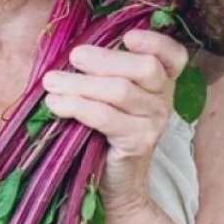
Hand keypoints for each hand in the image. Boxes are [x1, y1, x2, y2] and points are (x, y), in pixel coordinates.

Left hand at [40, 29, 188, 216]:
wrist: (115, 186)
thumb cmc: (104, 133)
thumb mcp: (106, 97)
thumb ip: (100, 72)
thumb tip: (68, 49)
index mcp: (159, 81)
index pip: (172, 55)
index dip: (155, 42)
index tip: (128, 37)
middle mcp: (164, 99)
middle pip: (144, 67)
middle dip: (104, 59)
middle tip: (72, 57)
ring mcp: (155, 122)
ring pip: (120, 90)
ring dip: (79, 83)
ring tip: (51, 82)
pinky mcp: (139, 142)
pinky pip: (106, 117)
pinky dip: (77, 106)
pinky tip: (56, 104)